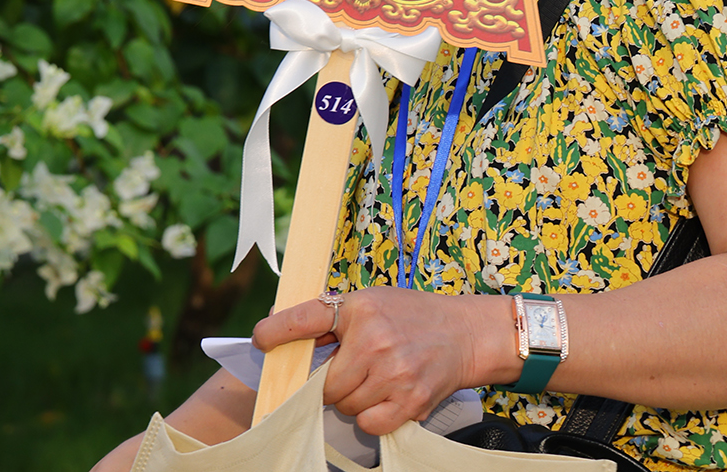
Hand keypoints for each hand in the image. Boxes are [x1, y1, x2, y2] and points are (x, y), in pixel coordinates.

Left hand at [251, 286, 512, 434]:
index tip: (260, 342)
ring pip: (346, 405)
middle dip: (329, 382)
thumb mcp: (369, 301)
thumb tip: (280, 329)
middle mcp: (374, 341)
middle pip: (324, 383)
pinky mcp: (411, 401)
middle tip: (348, 371)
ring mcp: (393, 374)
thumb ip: (329, 317)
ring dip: (352, 400)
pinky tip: (385, 398)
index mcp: (359, 309)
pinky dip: (371, 417)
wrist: (465, 333)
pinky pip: (369, 424)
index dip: (275, 333)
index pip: (303, 320)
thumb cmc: (412, 315)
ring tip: (374, 380)